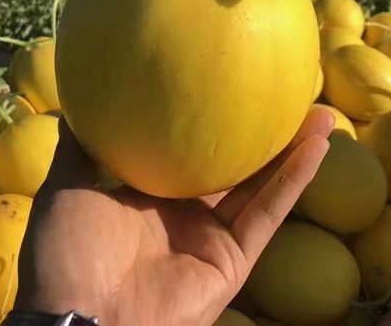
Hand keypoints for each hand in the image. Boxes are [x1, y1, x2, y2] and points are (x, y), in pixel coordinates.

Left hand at [12, 109, 333, 325]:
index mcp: (152, 198)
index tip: (232, 88)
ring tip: (323, 114)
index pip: (192, 155)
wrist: (79, 314)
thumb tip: (75, 103)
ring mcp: (213, 239)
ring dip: (294, 152)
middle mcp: (187, 216)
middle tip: (289, 94)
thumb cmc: (67, 252)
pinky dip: (294, 181)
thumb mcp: (67, 186)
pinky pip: (268, 215)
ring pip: (263, 188)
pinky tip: (317, 146)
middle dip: (265, 136)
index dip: (214, 125)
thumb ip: (78, 148)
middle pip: (238, 169)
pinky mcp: (233, 262)